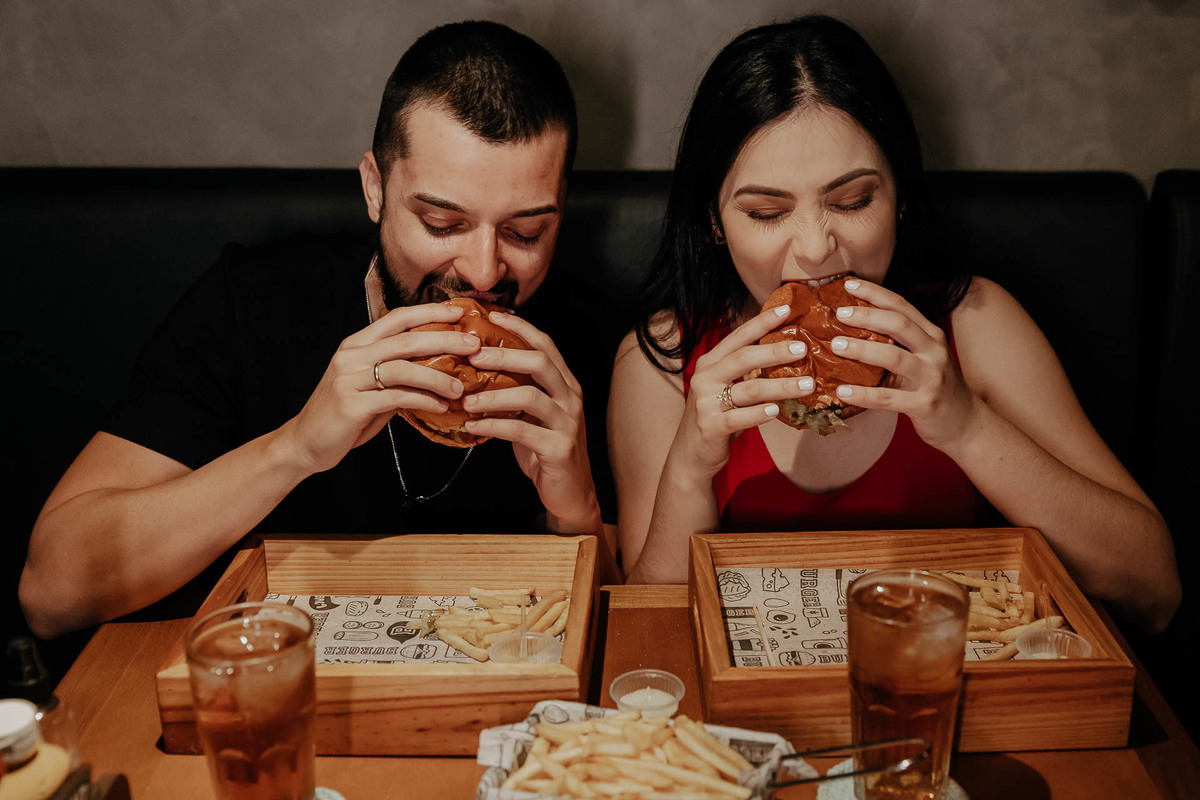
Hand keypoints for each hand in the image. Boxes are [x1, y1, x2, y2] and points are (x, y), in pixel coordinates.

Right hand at [283, 302, 482, 473]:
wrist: (306, 442)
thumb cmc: (344, 414)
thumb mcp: (370, 386)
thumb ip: (396, 374)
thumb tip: (438, 367)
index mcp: (356, 345)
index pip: (396, 318)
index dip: (428, 311)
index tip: (457, 312)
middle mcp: (351, 356)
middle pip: (405, 340)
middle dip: (444, 339)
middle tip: (472, 345)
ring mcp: (349, 379)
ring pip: (403, 368)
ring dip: (437, 377)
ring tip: (460, 387)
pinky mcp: (351, 404)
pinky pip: (395, 397)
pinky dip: (423, 400)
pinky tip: (441, 406)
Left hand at [455, 311, 601, 531]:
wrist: (570, 493)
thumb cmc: (545, 451)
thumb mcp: (531, 415)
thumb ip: (515, 391)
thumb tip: (475, 370)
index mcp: (565, 384)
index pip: (545, 344)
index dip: (519, 328)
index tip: (491, 316)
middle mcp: (570, 398)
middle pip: (540, 362)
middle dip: (503, 355)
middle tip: (472, 354)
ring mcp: (567, 423)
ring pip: (531, 395)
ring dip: (494, 393)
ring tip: (466, 398)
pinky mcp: (559, 448)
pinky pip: (522, 431)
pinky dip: (493, 426)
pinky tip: (472, 427)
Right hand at [671, 303, 817, 480]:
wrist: (690, 455)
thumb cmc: (716, 417)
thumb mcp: (725, 389)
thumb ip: (745, 372)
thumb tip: (785, 352)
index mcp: (710, 363)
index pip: (738, 337)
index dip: (762, 322)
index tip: (786, 309)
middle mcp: (705, 378)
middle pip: (744, 358)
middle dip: (775, 351)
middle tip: (803, 347)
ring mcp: (705, 402)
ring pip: (749, 390)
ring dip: (781, 386)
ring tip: (808, 384)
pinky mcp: (710, 426)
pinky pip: (739, 418)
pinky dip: (759, 414)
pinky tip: (776, 412)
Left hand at [827, 279, 980, 447]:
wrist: (964, 422)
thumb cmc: (933, 385)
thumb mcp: (922, 356)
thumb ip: (898, 341)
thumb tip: (852, 327)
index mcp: (930, 335)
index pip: (902, 306)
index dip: (875, 292)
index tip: (848, 283)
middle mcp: (934, 351)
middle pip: (899, 324)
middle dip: (867, 315)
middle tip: (839, 313)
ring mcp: (931, 378)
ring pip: (894, 357)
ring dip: (862, 349)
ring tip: (836, 346)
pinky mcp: (924, 404)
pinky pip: (888, 397)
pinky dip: (863, 394)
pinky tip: (842, 391)